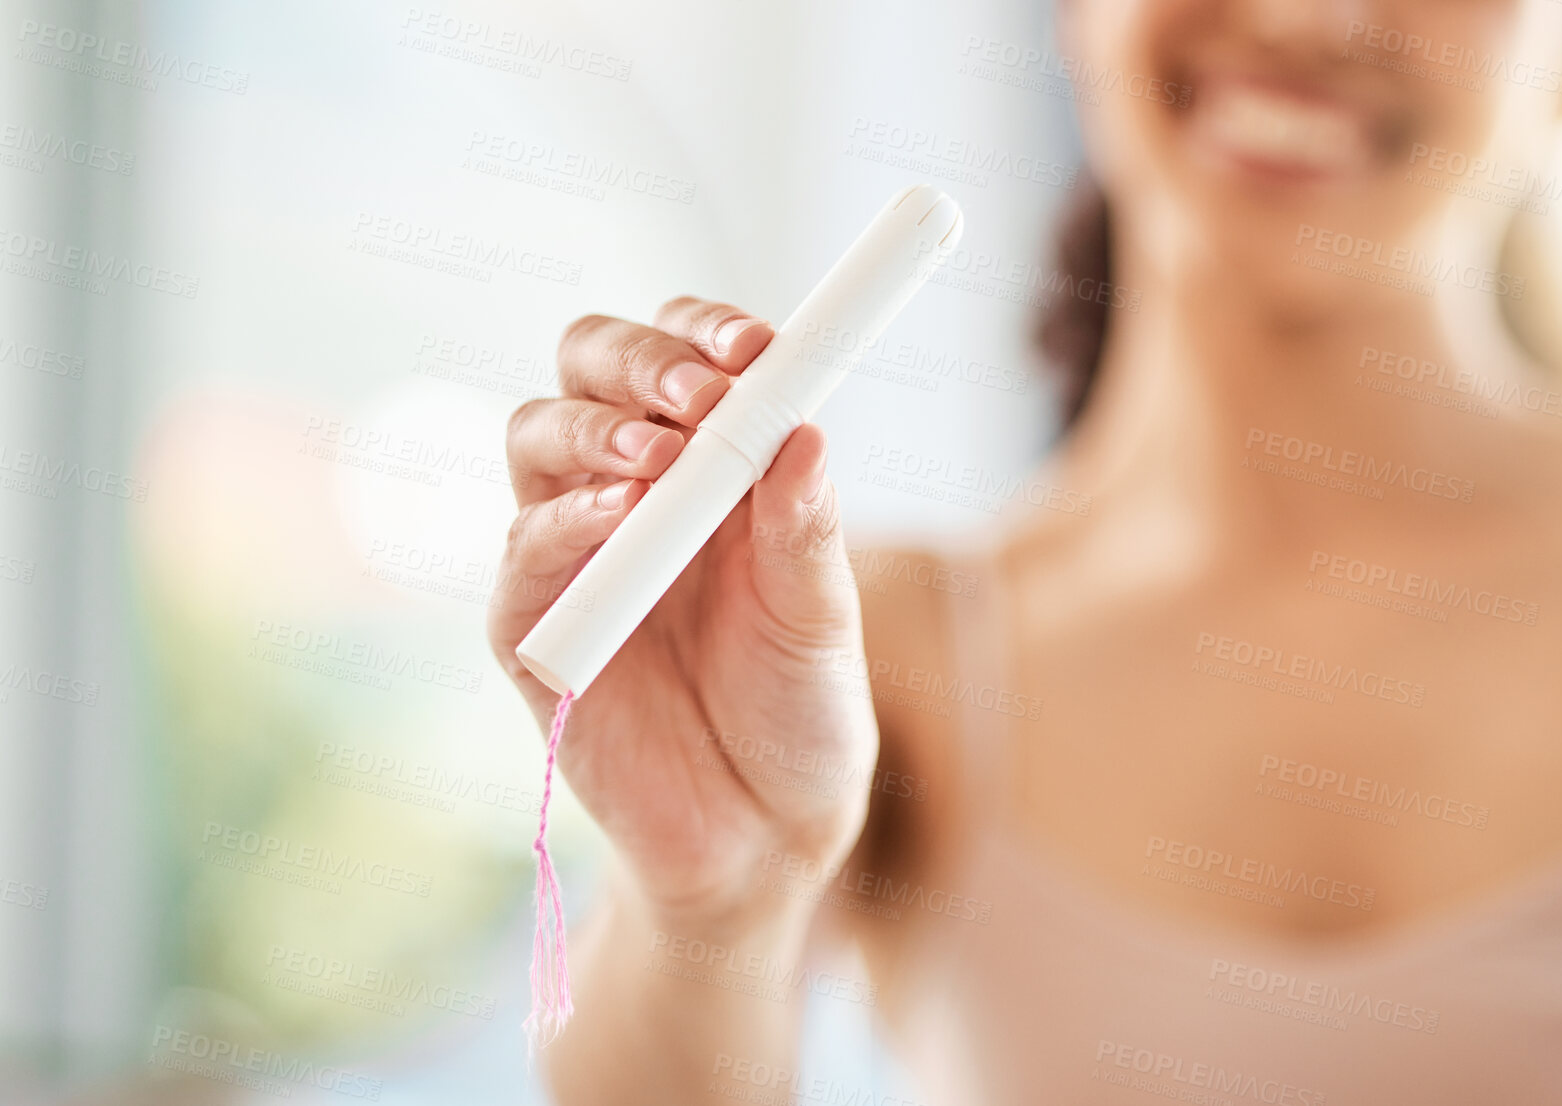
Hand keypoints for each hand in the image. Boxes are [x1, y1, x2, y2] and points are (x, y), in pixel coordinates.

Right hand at [488, 298, 879, 930]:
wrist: (763, 839)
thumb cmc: (800, 714)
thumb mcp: (822, 617)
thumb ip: (806, 527)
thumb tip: (805, 429)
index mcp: (709, 470)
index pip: (680, 357)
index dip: (704, 333)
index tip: (756, 345)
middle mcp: (632, 494)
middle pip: (588, 371)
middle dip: (638, 360)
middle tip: (702, 392)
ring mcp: (575, 556)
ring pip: (538, 436)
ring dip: (596, 429)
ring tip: (661, 460)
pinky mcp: (534, 629)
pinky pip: (520, 553)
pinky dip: (561, 522)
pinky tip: (619, 517)